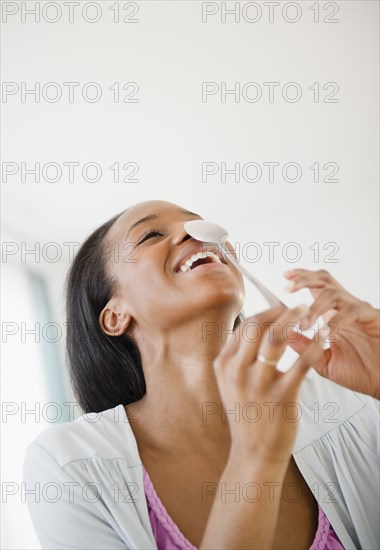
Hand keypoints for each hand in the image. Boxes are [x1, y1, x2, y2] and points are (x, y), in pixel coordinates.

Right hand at [213, 305, 323, 464]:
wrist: (253, 453)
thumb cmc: (246, 415)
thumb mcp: (229, 383)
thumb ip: (237, 356)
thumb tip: (254, 327)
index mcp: (224, 364)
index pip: (245, 326)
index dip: (267, 312)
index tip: (281, 309)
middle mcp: (237, 370)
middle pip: (258, 325)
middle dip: (280, 310)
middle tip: (298, 308)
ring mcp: (258, 383)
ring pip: (277, 337)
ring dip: (296, 319)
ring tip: (309, 315)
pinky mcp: (282, 395)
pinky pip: (302, 361)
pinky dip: (315, 344)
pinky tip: (322, 336)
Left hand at [284, 268, 379, 399]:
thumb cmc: (360, 372)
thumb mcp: (324, 361)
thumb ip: (305, 348)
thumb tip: (285, 335)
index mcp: (334, 313)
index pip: (316, 287)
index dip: (301, 278)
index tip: (285, 277)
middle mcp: (346, 307)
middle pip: (324, 280)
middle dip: (304, 279)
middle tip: (288, 287)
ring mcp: (359, 311)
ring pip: (334, 294)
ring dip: (315, 306)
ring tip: (304, 324)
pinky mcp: (372, 318)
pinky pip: (351, 311)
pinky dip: (335, 321)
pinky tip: (325, 333)